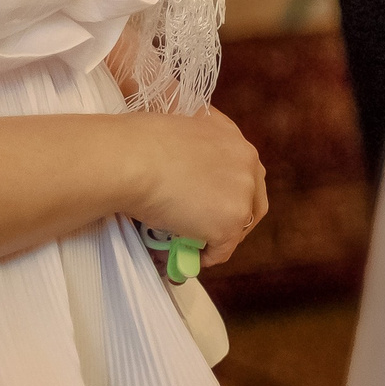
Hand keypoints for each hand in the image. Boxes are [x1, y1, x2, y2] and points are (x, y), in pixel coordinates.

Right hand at [125, 107, 267, 266]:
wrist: (132, 161)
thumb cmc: (138, 143)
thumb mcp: (178, 128)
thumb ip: (193, 148)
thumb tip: (179, 169)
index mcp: (233, 136)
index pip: (243, 169)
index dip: (228, 189)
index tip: (212, 200)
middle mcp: (248, 163)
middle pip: (252, 196)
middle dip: (234, 214)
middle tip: (212, 225)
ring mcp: (242, 195)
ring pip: (240, 224)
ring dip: (222, 234)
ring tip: (200, 242)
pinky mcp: (230, 224)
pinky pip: (223, 248)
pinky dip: (210, 255)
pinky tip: (194, 257)